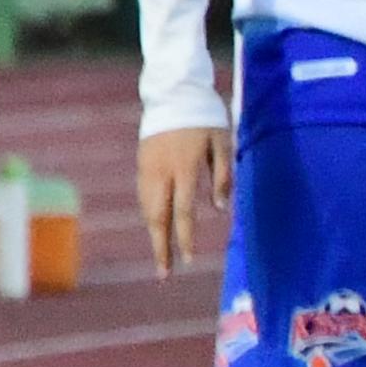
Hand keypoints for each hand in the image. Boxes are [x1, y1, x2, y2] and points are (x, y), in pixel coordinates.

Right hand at [138, 127, 227, 276]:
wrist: (174, 93)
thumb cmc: (206, 118)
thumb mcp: (224, 143)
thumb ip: (223, 176)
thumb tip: (220, 209)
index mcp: (185, 168)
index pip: (184, 212)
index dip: (185, 238)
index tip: (188, 261)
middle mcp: (161, 171)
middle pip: (157, 217)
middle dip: (160, 247)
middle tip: (164, 273)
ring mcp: (147, 167)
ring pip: (147, 208)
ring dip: (154, 233)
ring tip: (162, 255)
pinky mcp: (141, 162)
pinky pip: (144, 195)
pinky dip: (149, 214)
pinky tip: (156, 226)